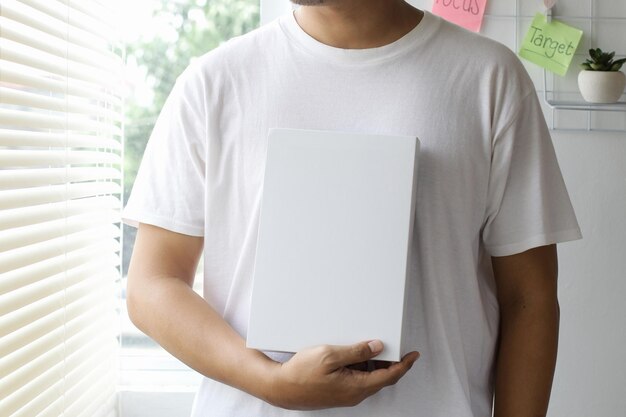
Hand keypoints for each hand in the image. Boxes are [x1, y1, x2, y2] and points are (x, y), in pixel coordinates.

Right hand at [265, 340, 419, 409]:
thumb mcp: (330, 356)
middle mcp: (354, 394)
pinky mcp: (337, 391)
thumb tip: (377, 348)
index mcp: (357, 386)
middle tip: (395, 346)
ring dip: (376, 364)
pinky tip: (356, 355)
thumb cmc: (301, 374)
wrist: (281, 388)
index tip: (413, 355)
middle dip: (392, 362)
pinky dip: (363, 367)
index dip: (404, 364)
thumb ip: (356, 352)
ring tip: (373, 346)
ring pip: (369, 378)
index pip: (390, 376)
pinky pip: (358, 379)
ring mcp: (346, 394)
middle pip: (382, 378)